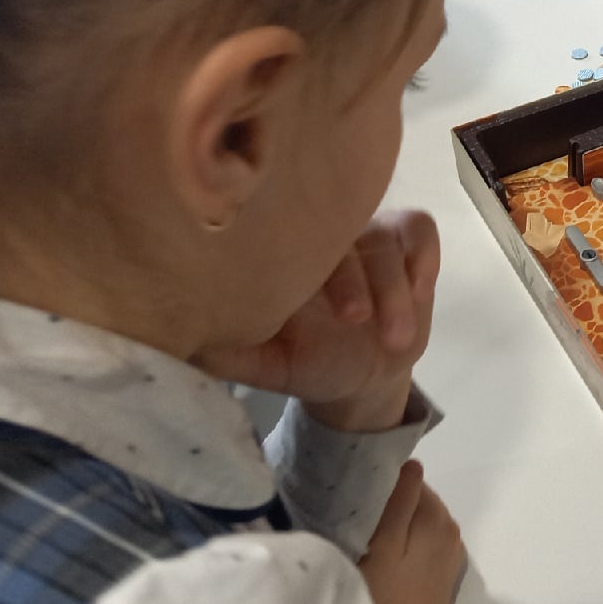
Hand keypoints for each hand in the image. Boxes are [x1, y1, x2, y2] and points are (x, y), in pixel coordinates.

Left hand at [196, 210, 439, 432]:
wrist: (364, 374)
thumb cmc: (310, 362)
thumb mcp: (266, 364)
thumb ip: (225, 352)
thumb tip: (179, 339)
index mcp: (282, 255)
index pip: (284, 235)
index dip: (301, 262)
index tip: (310, 307)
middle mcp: (324, 236)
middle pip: (341, 232)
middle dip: (355, 277)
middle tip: (356, 320)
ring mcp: (367, 234)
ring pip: (384, 239)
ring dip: (394, 290)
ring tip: (395, 342)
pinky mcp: (406, 240)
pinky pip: (419, 229)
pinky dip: (422, 257)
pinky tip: (420, 291)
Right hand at [358, 461, 465, 603]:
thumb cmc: (382, 602)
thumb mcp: (383, 547)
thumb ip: (398, 504)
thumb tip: (411, 464)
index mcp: (439, 521)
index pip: (411, 481)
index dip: (381, 484)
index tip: (353, 498)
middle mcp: (452, 534)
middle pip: (417, 502)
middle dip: (388, 505)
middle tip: (352, 521)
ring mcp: (449, 558)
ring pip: (418, 525)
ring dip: (394, 527)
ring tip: (362, 542)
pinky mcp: (441, 579)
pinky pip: (421, 547)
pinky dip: (402, 547)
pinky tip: (379, 563)